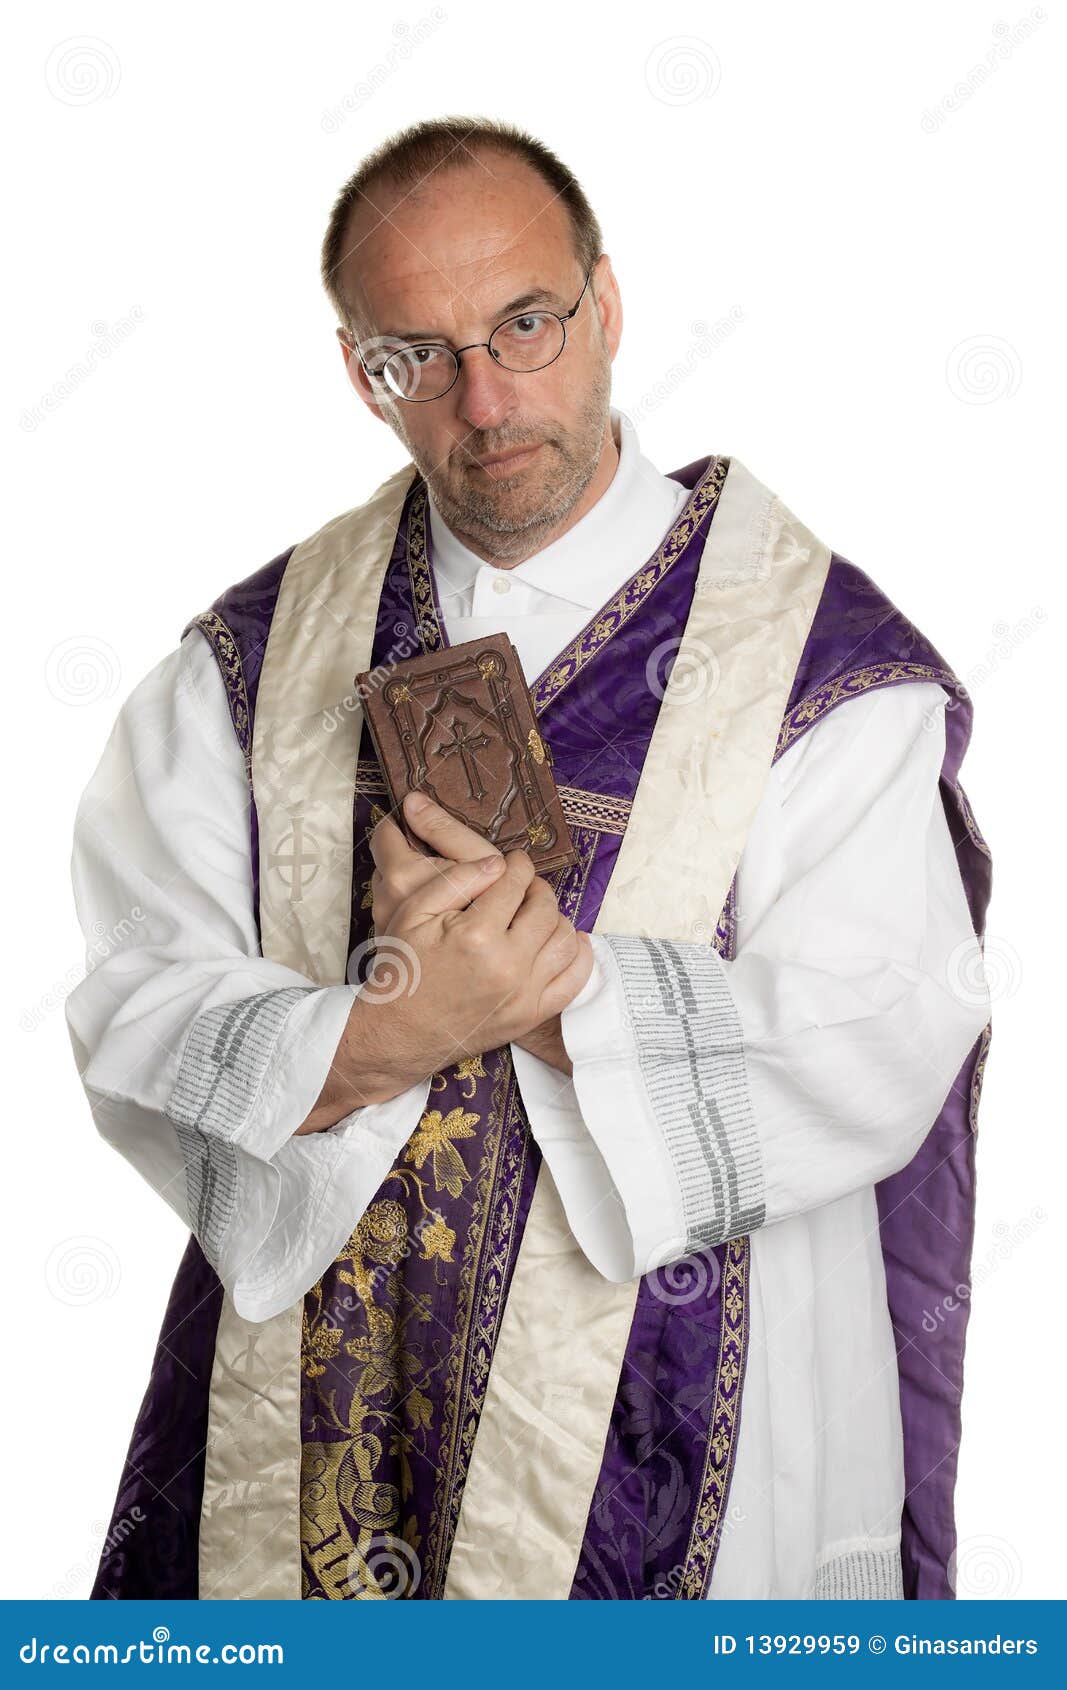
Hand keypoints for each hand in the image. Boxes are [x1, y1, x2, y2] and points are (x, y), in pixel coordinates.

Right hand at [299, 792, 591, 1131]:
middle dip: (538, 888)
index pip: (515, 884)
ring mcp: (523, 993)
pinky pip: (574, 980)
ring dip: (556, 918)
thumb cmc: (403, 969)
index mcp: (476, 935)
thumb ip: (455, 881)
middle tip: (525, 886)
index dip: (517, 865)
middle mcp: (507, 965)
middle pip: (545, 908)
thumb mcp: (412, 914)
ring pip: (564, 940)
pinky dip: (579, 956)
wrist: (400, 1032)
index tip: (514, 861)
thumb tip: (496, 863)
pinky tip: (569, 942)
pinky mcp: (531, 1016)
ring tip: (538, 913)